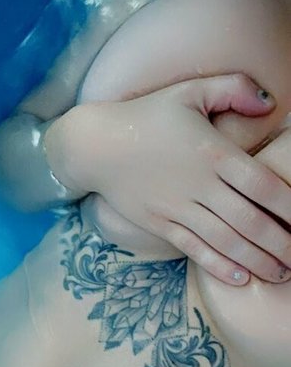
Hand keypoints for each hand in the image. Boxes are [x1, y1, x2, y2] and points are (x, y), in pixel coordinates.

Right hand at [45, 74, 290, 284]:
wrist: (95, 146)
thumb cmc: (146, 115)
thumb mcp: (189, 91)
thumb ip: (234, 88)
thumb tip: (271, 103)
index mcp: (213, 152)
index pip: (262, 184)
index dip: (290, 206)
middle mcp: (199, 184)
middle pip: (249, 220)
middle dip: (280, 243)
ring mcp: (178, 207)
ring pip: (225, 241)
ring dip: (257, 260)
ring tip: (280, 274)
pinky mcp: (160, 224)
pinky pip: (194, 249)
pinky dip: (218, 265)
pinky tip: (239, 278)